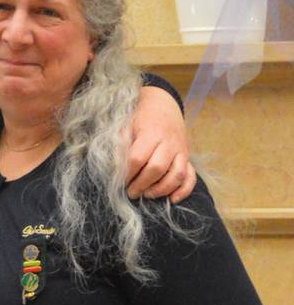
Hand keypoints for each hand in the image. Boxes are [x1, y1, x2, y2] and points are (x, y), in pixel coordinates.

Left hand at [127, 86, 194, 202]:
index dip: (127, 173)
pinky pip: (191, 176)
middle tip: (131, 192)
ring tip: (147, 194)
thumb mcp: (127, 125)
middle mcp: (169, 143)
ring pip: (176, 174)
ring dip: (161, 189)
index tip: (120, 181)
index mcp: (151, 133)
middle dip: (142, 184)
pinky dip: (184, 190)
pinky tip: (173, 199)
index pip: (138, 158)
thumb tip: (114, 166)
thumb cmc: (140, 117)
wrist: (162, 104)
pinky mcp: (188, 157)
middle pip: (157, 168)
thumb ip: (121, 144)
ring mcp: (181, 151)